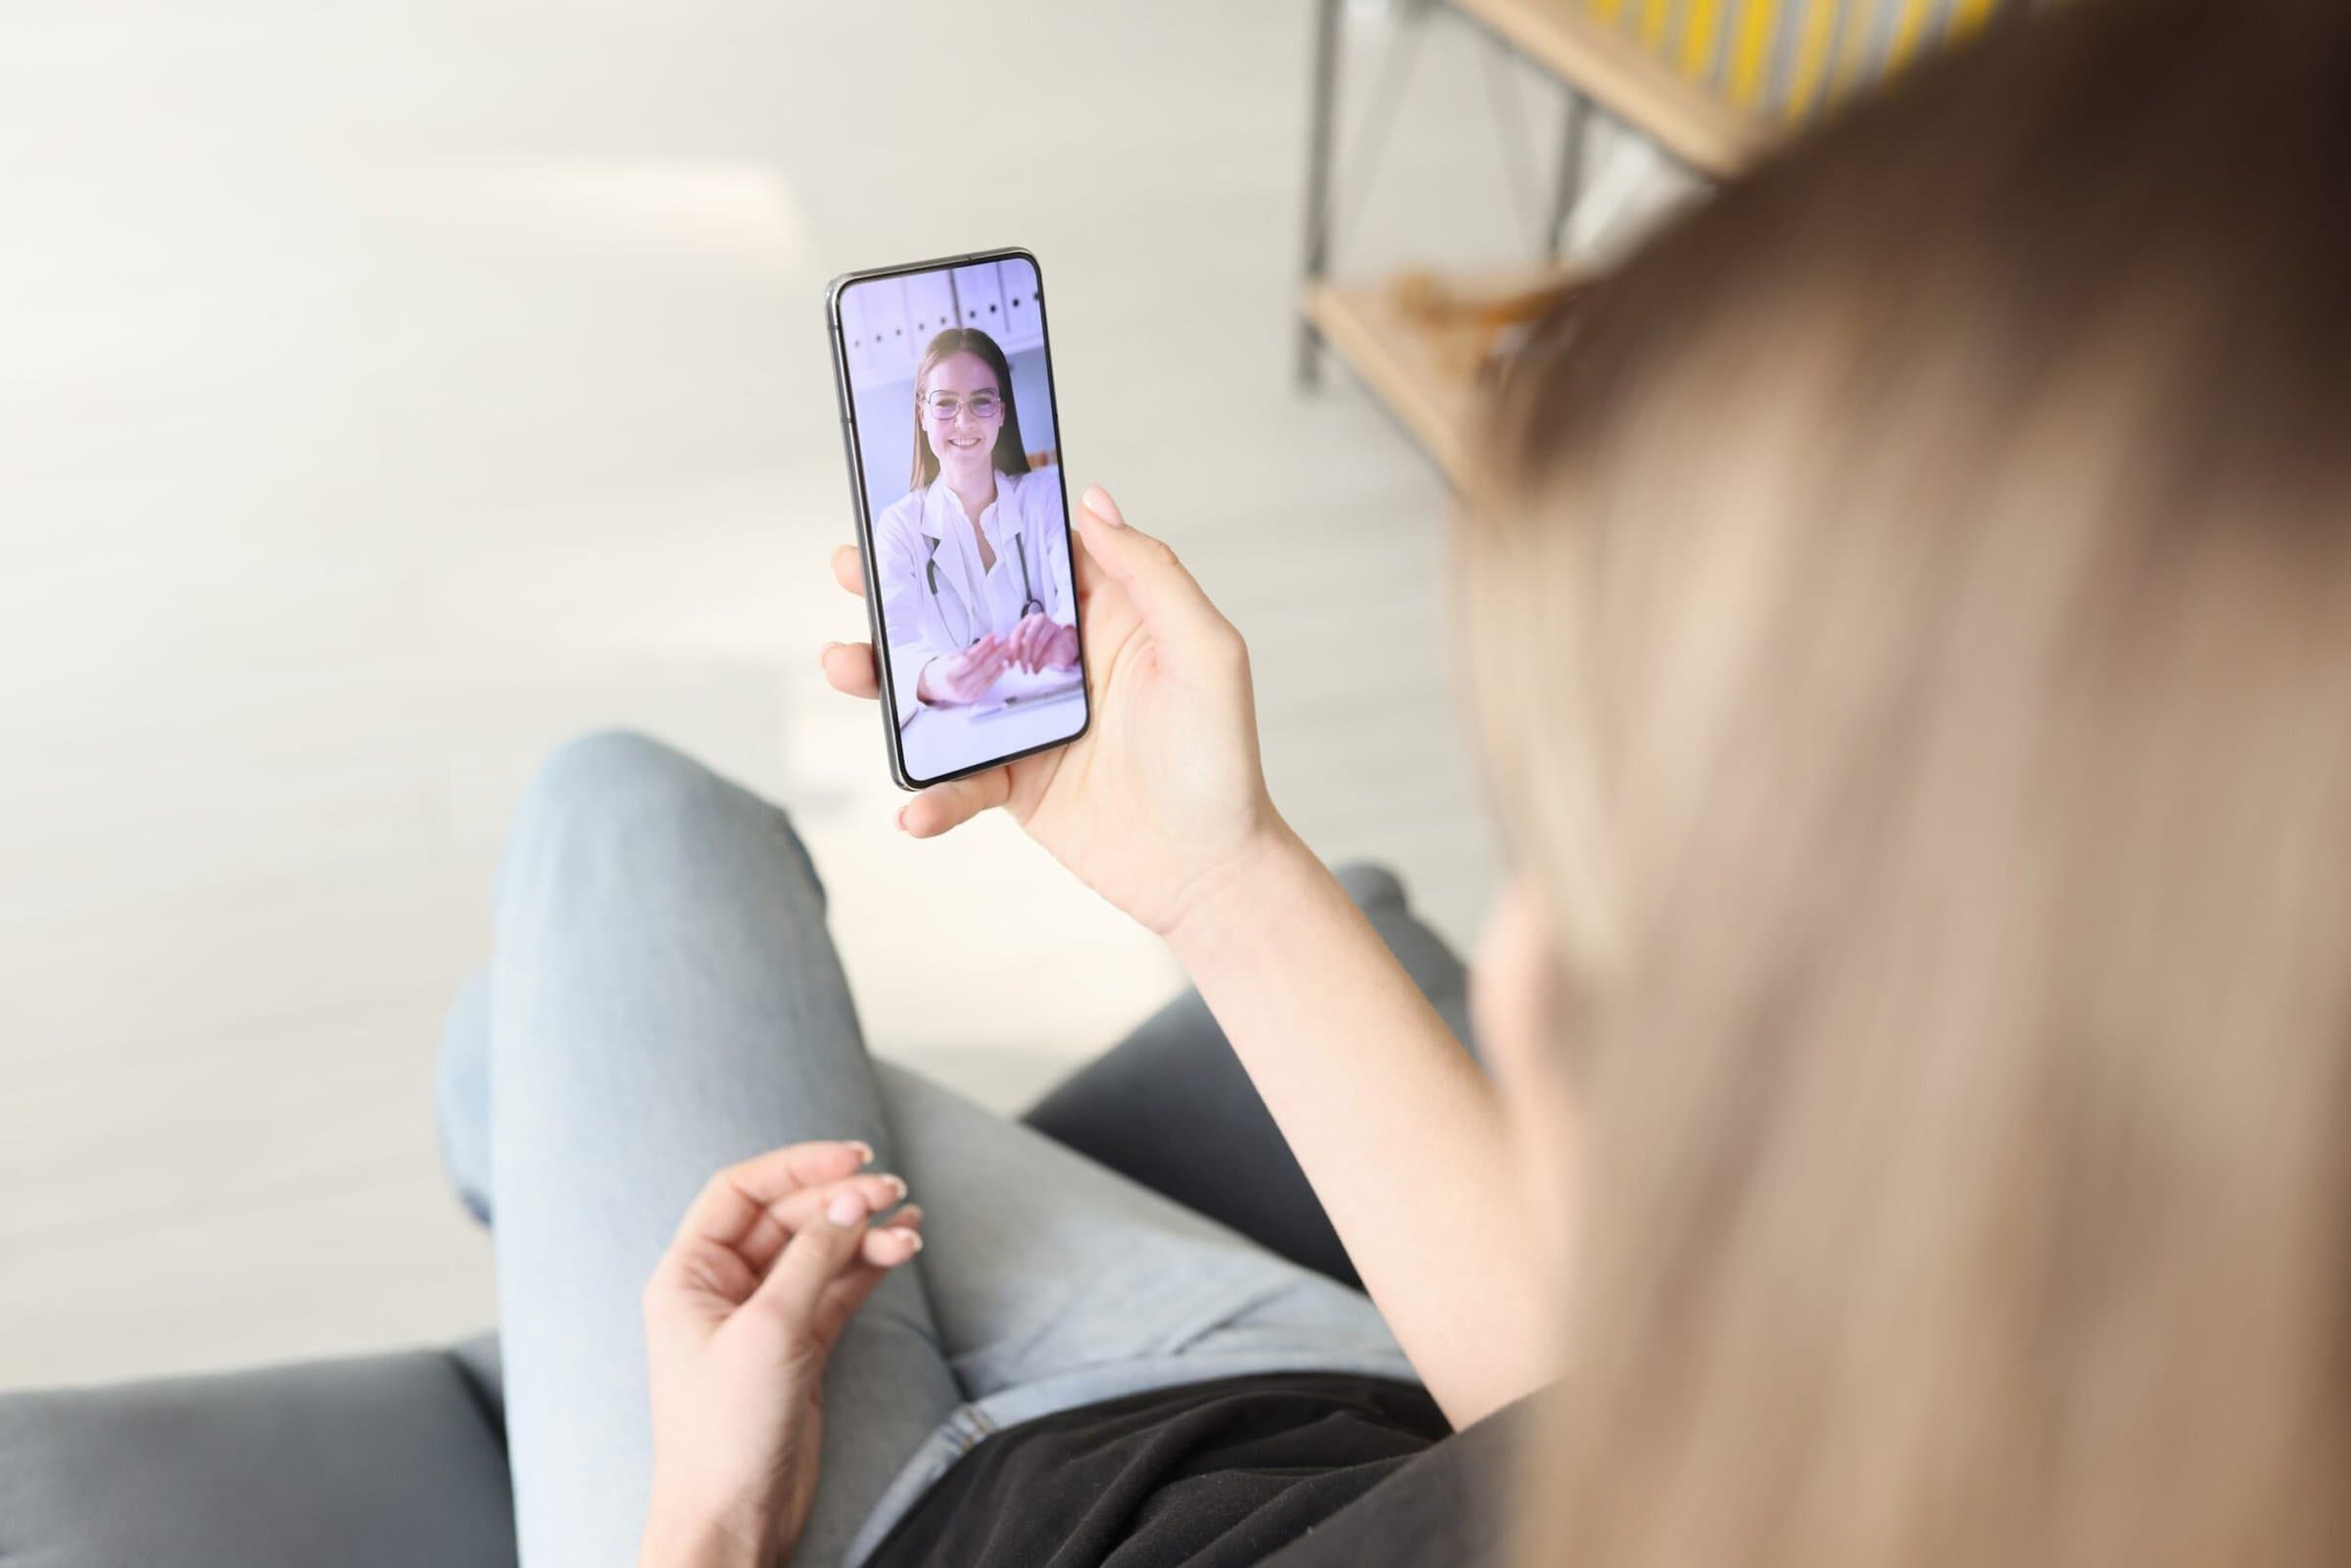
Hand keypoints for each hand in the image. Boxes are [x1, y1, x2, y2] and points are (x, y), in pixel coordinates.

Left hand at [639, 1141, 922, 1567]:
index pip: (742, 1192)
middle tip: (893, 1193)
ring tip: (911, 1227)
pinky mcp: (799, 1347)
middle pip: (788, 1218)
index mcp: (689, 1275)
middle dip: (842, 1202)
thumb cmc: (725, 1432)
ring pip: (820, 1252)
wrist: (733, 1520)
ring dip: (865, 1234)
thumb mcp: (769, 1331)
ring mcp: (763, 1318)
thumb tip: (850, 1200)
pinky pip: (837, 1288)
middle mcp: (722, 1289)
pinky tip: (903, 1246)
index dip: (798, 1166)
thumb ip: (812, 1258)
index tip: (855, 1158)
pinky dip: (870, 1266)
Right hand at [823, 486, 1288, 937]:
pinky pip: (957, 780)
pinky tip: (913, 807)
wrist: (1209, 872)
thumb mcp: (1204, 651)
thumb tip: (1091, 501)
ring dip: (885, 679)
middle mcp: (1056, 662)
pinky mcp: (1013, 784)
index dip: (976, 528)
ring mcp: (1027, 722)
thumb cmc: (1220, 759)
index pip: (1027, 556)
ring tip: (843, 664)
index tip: (918, 501)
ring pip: (942, 689)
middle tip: (851, 567)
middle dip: (902, 591)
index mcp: (1100, 617)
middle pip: (966, 614)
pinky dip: (930, 795)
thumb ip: (1151, 573)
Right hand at [915, 635, 1011, 705]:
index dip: (983, 647)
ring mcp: (967, 694)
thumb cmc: (942, 669)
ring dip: (1000, 661)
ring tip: (1007, 650)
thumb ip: (970, 652)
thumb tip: (991, 642)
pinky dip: (998, 673)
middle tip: (1006, 642)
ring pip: (988, 676)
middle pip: (982, 668)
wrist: (935, 686)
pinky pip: (989, 683)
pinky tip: (1003, 664)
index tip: (993, 636)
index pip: (970, 659)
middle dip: (996, 653)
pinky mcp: (975, 697)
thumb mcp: (951, 656)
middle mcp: (958, 687)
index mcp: (948, 674)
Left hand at [1006, 611, 1078, 673]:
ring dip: (1033, 661)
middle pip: (1027, 639)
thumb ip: (1014, 650)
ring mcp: (1052, 625)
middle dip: (1023, 657)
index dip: (1012, 650)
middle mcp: (1039, 619)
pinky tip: (1037, 669)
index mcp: (1028, 620)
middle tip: (1022, 670)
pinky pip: (1049, 649)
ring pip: (1038, 644)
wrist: (1060, 645)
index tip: (1010, 664)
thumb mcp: (1025, 646)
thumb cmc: (1040, 645)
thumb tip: (1004, 662)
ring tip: (1030, 671)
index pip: (1017, 633)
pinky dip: (1041, 662)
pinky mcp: (1061, 635)